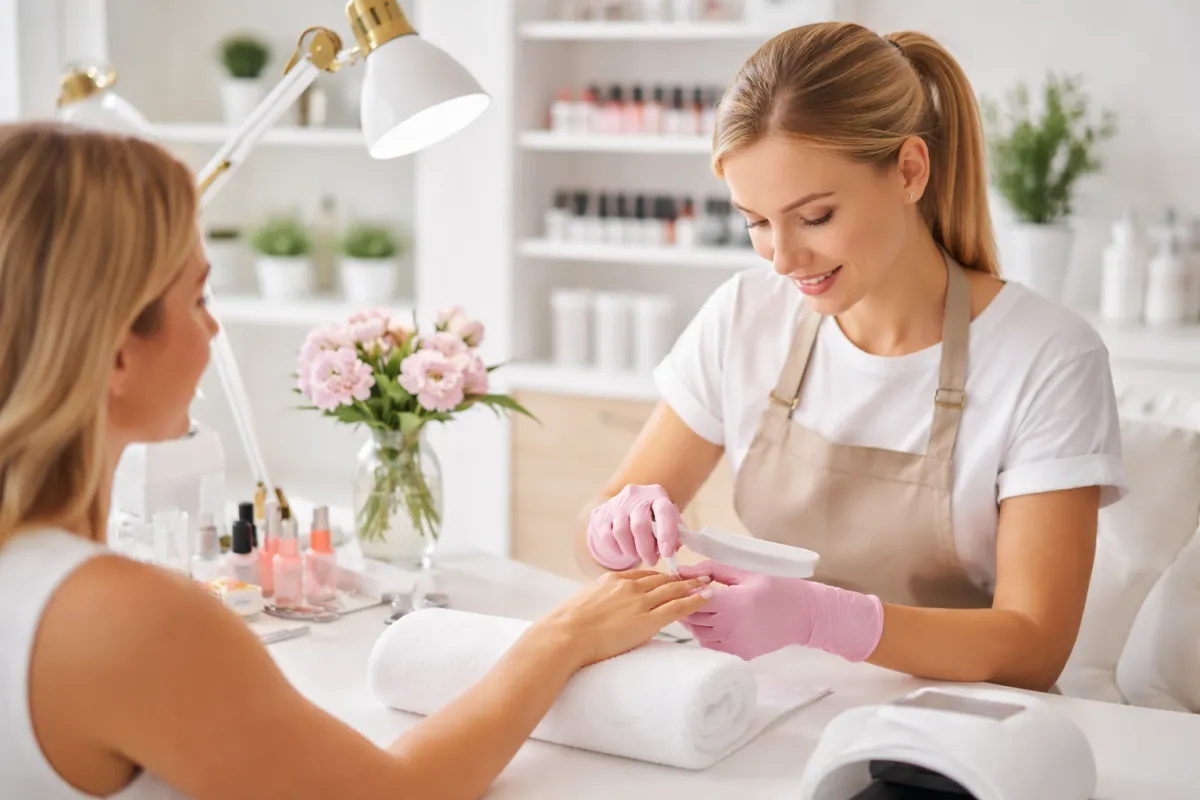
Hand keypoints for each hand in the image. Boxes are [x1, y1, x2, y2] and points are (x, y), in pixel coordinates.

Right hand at [531, 570, 712, 667]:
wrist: (565, 636)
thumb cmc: (566, 626)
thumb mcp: (583, 603)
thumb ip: (598, 602)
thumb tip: (599, 611)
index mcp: (612, 580)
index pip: (643, 575)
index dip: (660, 577)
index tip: (669, 578)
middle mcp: (629, 586)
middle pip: (662, 579)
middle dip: (681, 578)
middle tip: (697, 576)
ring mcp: (640, 602)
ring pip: (673, 590)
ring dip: (692, 586)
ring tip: (707, 584)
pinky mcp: (647, 620)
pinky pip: (677, 607)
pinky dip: (694, 601)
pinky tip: (706, 597)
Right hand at [587, 484, 682, 569]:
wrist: (626, 507)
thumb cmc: (653, 517)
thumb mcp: (667, 520)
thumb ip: (674, 533)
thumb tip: (672, 550)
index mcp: (657, 494)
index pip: (664, 512)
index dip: (666, 534)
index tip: (667, 554)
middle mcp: (636, 495)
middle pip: (639, 525)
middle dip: (646, 549)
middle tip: (652, 561)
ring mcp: (616, 503)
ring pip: (621, 532)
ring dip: (631, 550)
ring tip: (638, 556)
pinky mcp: (602, 514)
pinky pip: (606, 536)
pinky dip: (617, 548)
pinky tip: (625, 551)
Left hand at [676, 561, 883, 661]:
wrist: (805, 615)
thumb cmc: (777, 588)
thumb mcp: (746, 571)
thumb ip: (712, 569)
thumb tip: (682, 570)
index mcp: (734, 603)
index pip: (694, 600)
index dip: (686, 590)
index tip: (686, 582)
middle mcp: (732, 627)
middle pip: (693, 618)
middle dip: (686, 604)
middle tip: (689, 593)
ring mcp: (736, 644)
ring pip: (699, 634)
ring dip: (694, 620)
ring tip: (701, 606)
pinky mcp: (740, 654)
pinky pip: (711, 645)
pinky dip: (706, 633)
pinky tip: (713, 621)